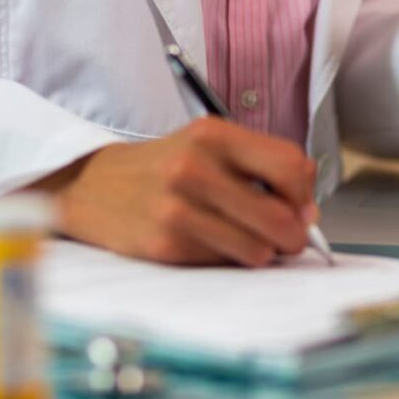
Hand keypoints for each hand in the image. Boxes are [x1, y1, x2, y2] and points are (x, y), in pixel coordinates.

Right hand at [29, 119, 316, 266]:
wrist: (90, 186)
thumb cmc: (164, 168)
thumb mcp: (210, 146)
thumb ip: (262, 167)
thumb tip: (308, 212)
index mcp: (214, 135)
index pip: (291, 165)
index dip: (305, 194)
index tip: (300, 206)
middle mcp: (195, 167)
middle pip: (281, 216)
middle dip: (295, 235)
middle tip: (288, 238)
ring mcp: (178, 208)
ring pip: (258, 249)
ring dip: (262, 251)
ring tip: (246, 239)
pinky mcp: (165, 244)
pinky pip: (225, 263)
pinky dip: (228, 259)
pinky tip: (211, 243)